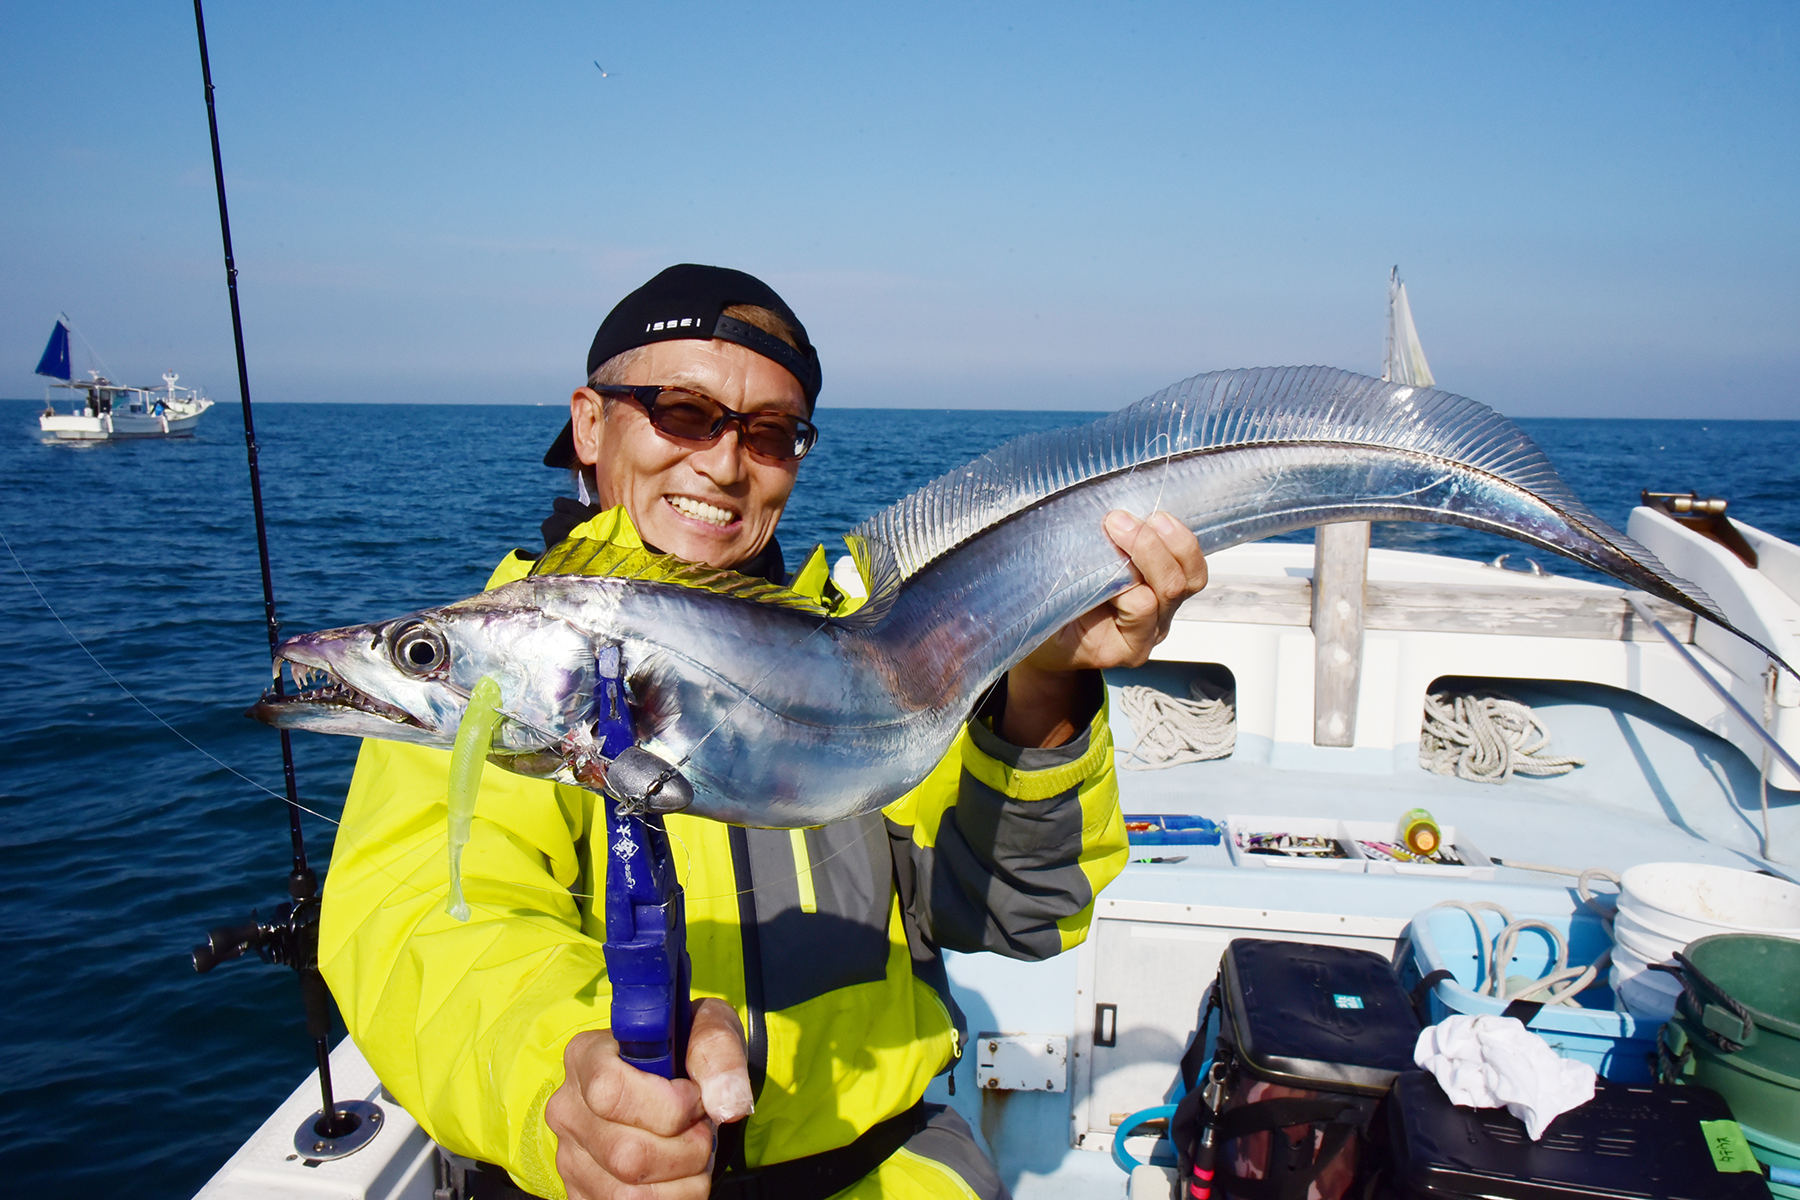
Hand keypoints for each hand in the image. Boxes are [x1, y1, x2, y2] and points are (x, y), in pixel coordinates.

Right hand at [545, 998, 752, 1198]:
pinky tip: (682, 1176)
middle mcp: (568, 1108)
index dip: (668, 1104)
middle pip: (626, 1154)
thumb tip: (727, 1104)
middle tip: (705, 1130)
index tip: (696, 1098)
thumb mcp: (708, 1028)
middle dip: (688, 1149)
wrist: (674, 1084)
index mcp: (586, 1056)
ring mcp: (571, 1156)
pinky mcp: (582, 1192)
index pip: (610, 1090)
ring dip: (685, 1180)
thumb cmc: (685, 1052)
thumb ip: (717, 1051)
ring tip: (697, 1153)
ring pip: (629, 1193)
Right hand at [1001, 510, 1206, 746]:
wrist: (1054, 647)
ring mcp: (1164, 613)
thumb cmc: (1046, 632)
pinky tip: (1160, 522)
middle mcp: (1150, 632)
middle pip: (1171, 588)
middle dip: (1148, 548)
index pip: (1139, 606)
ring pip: (1190, 578)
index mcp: (1122, 646)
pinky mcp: (1167, 592)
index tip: (1095, 552)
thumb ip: (1058, 599)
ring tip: (1150, 518)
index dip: (1123, 578)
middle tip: (1116, 521)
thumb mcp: (1042, 621)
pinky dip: (1180, 543)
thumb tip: (1058, 555)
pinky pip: (1191, 570)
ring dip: (1173, 543)